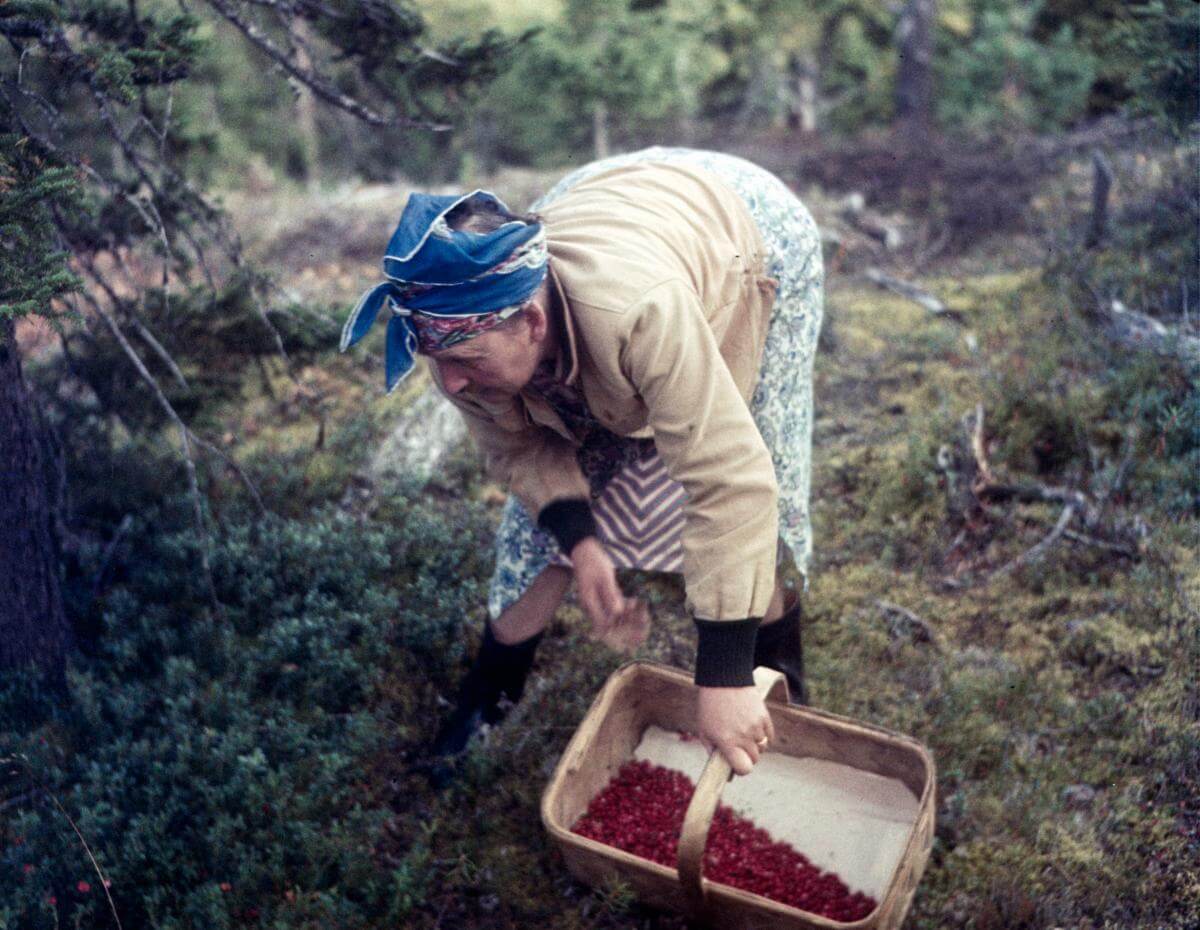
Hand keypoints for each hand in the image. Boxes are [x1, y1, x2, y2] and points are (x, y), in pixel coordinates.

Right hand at [570, 538, 649, 652]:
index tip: (633, 633)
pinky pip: (615, 604)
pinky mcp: (602, 594)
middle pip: (610, 623)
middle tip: (641, 631)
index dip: (619, 632)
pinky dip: (625, 606)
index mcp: (590, 603)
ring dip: (627, 617)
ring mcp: (597, 600)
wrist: (584, 550)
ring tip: (643, 617)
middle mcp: (592, 605)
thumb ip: (610, 595)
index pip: (604, 625)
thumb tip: (618, 612)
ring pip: (614, 614)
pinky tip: (635, 603)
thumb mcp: (604, 577)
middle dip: (626, 627)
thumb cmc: (593, 561)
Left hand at [695, 686, 774, 775]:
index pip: (744, 768)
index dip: (741, 770)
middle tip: (739, 749)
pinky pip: (769, 736)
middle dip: (747, 757)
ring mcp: (756, 726)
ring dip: (755, 746)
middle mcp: (744, 736)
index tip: (737, 765)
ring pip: (763, 747)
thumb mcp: (704, 730)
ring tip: (744, 735)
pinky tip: (753, 729)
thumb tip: (722, 767)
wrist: (723, 680)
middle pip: (754, 759)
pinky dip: (763, 736)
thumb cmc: (710, 706)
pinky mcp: (764, 717)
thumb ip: (712, 750)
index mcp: (728, 741)